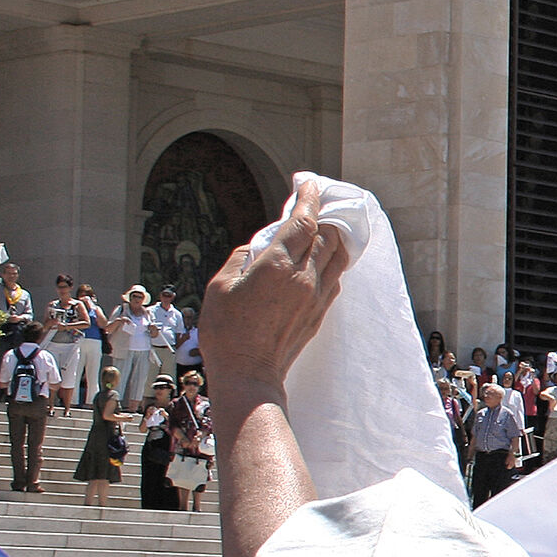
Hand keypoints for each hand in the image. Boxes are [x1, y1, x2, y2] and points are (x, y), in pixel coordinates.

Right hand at [200, 178, 347, 392]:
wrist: (249, 374)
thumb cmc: (226, 331)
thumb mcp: (219, 286)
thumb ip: (241, 258)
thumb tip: (258, 247)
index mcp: (278, 266)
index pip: (303, 221)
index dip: (308, 197)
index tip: (308, 182)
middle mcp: (305, 277)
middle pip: (327, 235)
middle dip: (322, 216)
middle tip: (310, 206)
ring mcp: (317, 296)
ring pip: (337, 256)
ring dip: (332, 238)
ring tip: (320, 230)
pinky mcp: (320, 312)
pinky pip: (334, 278)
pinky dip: (331, 262)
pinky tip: (320, 261)